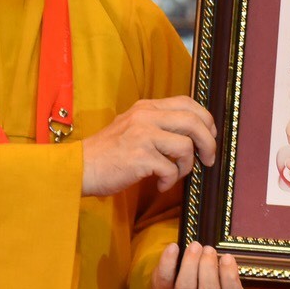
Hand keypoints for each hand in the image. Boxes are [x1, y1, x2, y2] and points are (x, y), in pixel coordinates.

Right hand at [80, 97, 217, 196]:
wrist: (79, 168)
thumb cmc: (107, 153)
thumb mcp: (132, 127)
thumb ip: (158, 124)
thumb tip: (193, 135)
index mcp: (146, 107)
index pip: (187, 102)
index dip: (205, 119)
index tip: (210, 136)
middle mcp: (145, 116)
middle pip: (194, 122)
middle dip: (208, 143)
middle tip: (208, 159)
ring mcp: (142, 135)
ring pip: (186, 147)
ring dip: (186, 166)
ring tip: (174, 175)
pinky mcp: (140, 157)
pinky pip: (171, 169)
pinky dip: (170, 181)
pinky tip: (160, 185)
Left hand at [149, 242, 243, 288]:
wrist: (173, 286)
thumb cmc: (202, 276)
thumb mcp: (217, 275)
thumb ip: (222, 266)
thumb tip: (224, 253)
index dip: (230, 277)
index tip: (227, 257)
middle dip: (208, 268)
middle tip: (209, 249)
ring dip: (190, 264)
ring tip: (195, 246)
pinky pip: (165, 278)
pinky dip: (168, 261)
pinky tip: (174, 247)